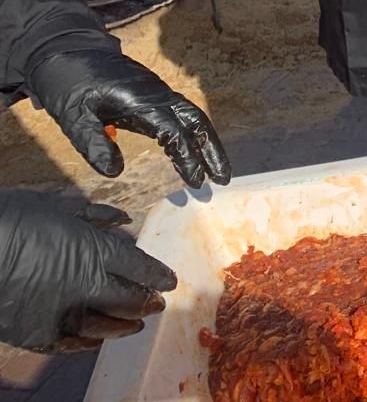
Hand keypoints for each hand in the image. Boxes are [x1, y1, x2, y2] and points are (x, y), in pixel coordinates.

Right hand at [0, 190, 175, 352]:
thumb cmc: (12, 218)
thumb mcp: (58, 207)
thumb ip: (93, 215)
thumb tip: (122, 219)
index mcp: (95, 250)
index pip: (139, 267)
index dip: (157, 276)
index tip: (168, 281)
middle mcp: (84, 284)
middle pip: (128, 298)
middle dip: (146, 302)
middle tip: (156, 304)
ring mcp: (59, 311)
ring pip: (104, 324)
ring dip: (123, 326)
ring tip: (135, 325)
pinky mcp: (33, 331)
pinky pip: (68, 342)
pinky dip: (85, 343)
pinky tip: (96, 341)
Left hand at [27, 48, 230, 188]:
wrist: (67, 50)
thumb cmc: (68, 83)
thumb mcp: (73, 116)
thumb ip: (93, 144)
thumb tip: (114, 173)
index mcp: (141, 100)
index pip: (175, 132)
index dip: (188, 158)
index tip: (196, 182)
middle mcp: (156, 95)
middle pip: (197, 121)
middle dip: (212, 149)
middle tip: (223, 177)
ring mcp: (156, 93)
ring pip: (192, 117)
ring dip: (207, 142)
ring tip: (215, 170)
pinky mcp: (151, 95)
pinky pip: (179, 114)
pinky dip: (189, 135)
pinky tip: (186, 153)